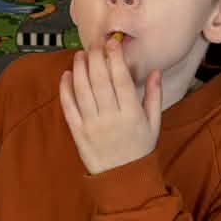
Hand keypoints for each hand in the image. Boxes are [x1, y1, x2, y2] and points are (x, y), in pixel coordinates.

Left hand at [59, 45, 162, 174]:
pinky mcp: (78, 132)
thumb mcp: (154, 123)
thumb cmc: (140, 148)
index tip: (112, 43)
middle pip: (100, 81)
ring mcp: (92, 125)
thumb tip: (155, 71)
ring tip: (80, 55)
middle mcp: (111, 118)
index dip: (115, 58)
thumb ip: (154, 96)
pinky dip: (65, 90)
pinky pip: (69, 107)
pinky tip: (66, 75)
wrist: (123, 178)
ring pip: (82, 90)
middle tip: (94, 44)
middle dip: (96, 58)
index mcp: (131, 114)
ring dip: (79, 69)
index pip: (121, 79)